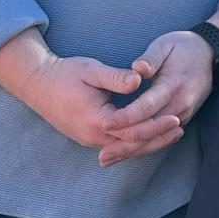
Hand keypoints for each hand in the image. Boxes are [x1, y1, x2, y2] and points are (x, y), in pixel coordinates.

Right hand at [16, 52, 162, 150]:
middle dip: (157, 138)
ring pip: (125, 148)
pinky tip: (150, 134)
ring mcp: (90, 140)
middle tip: (180, 127)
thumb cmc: (65, 73)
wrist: (38, 84)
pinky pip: (117, 145)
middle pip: (132, 145)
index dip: (156, 125)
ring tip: (172, 133)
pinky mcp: (89, 137)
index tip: (175, 117)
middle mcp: (93, 137)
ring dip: (149, 142)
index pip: (133, 131)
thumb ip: (116, 77)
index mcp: (96, 121)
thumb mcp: (92, 70)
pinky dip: (135, 142)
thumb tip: (139, 80)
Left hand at [96, 30, 216, 167]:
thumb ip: (150, 58)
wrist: (211, 55)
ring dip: (131, 151)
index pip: (147, 106)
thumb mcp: (165, 44)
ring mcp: (183, 114)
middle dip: (124, 144)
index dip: (125, 117)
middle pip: (150, 130)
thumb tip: (137, 69)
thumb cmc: (184, 47)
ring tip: (107, 159)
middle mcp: (180, 104)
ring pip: (155, 139)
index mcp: (173, 84)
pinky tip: (125, 153)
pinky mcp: (182, 119)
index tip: (105, 123)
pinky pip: (160, 137)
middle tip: (101, 155)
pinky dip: (142, 147)